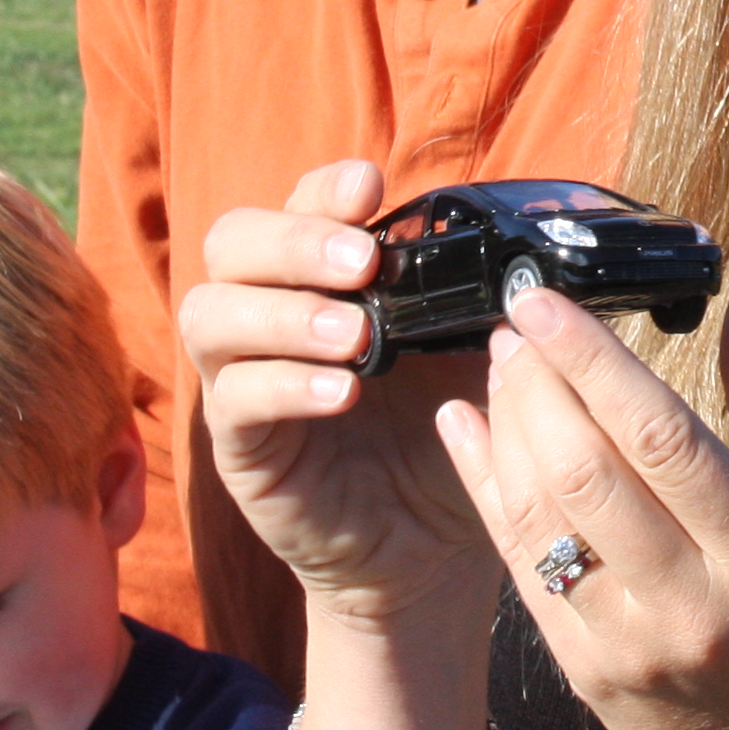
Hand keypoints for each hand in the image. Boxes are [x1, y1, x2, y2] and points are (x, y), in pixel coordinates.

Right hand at [182, 160, 496, 631]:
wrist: (431, 545)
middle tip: (360, 262)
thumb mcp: (467, 355)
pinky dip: (284, 386)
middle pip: (231, 242)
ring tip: (354, 335)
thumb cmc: (444, 434)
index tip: (371, 184)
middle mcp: (269, 313)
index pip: (297, 205)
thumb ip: (474, 299)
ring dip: (283, 312)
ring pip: (211, 314)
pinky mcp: (238, 445)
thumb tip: (517, 253)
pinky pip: (234, 400)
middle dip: (293, 239)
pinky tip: (340, 392)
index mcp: (321, 276)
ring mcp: (241, 377)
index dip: (324, 189)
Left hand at [439, 272, 728, 729]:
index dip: (591, 359)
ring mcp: (625, 648)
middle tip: (517, 319)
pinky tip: (469, 429)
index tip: (545, 296)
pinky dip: (487, 489)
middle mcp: (688, 607)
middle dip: (535, 382)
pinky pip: (517, 566)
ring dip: (505, 427)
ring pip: (536, 518)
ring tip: (501, 363)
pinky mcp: (582, 674)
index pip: (660, 438)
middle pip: (583, 473)